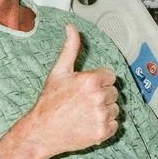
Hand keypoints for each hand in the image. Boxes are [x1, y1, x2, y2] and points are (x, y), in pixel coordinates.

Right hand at [26, 24, 119, 156]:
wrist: (42, 131)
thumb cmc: (49, 102)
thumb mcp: (59, 72)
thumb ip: (70, 48)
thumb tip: (71, 27)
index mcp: (90, 80)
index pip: (110, 76)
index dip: (98, 81)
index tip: (85, 88)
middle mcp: (98, 97)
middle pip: (113, 92)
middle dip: (101, 95)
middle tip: (82, 101)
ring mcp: (101, 115)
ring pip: (115, 108)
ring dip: (104, 110)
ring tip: (84, 113)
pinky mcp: (103, 131)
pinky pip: (115, 124)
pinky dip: (105, 125)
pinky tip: (89, 123)